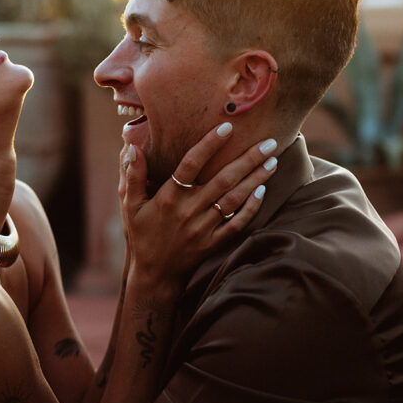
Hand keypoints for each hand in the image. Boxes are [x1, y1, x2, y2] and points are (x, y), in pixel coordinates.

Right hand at [119, 124, 276, 288]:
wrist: (155, 275)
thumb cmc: (141, 235)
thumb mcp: (130, 206)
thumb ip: (133, 176)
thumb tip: (132, 147)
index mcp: (168, 198)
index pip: (191, 165)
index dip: (209, 144)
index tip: (227, 127)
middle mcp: (188, 211)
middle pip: (222, 179)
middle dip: (248, 159)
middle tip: (268, 142)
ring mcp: (203, 228)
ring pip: (234, 199)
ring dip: (255, 179)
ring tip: (271, 161)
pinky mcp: (214, 243)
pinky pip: (237, 224)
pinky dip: (251, 208)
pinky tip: (262, 191)